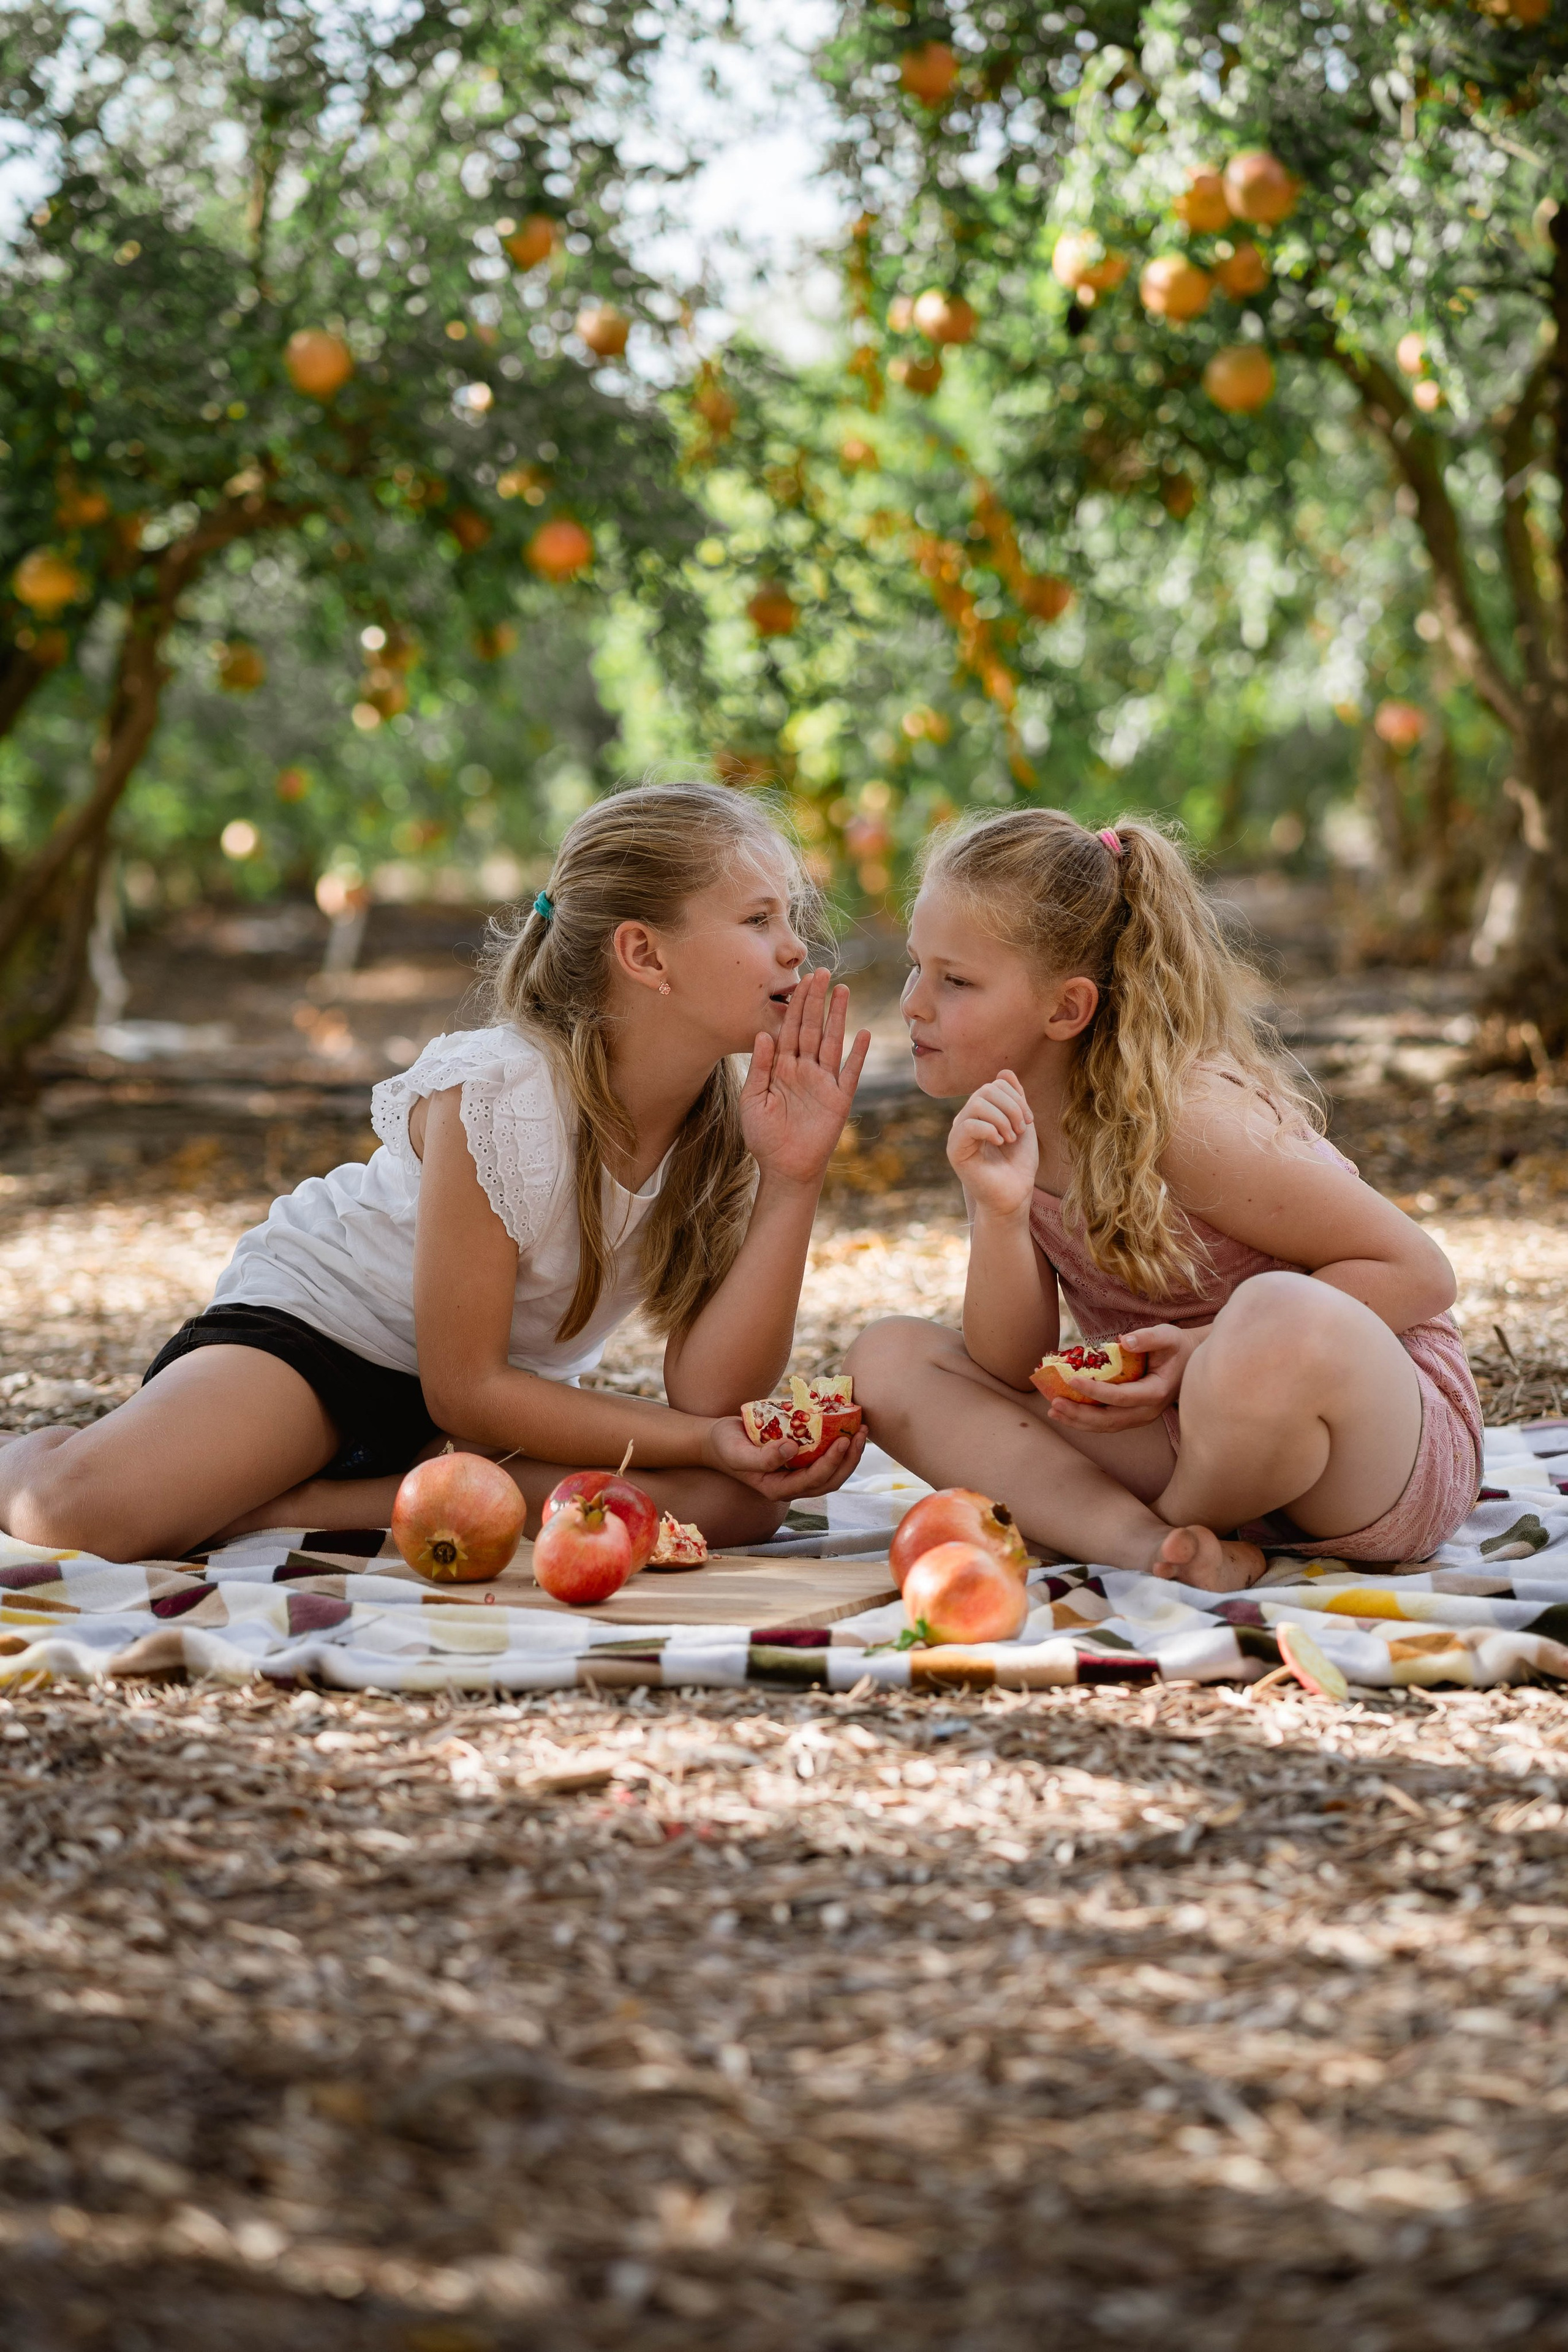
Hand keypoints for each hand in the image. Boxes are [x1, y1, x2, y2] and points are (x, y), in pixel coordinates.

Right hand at [702, 1414, 870, 1499]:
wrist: (718, 1441)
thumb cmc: (725, 1446)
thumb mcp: (736, 1452)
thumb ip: (760, 1458)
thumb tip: (792, 1449)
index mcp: (777, 1489)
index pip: (813, 1481)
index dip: (831, 1463)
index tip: (842, 1440)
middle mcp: (791, 1486)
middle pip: (830, 1481)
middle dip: (849, 1459)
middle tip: (861, 1433)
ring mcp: (797, 1474)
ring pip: (832, 1473)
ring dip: (850, 1454)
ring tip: (861, 1430)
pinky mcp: (800, 1461)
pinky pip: (825, 1458)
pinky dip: (839, 1446)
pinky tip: (847, 1426)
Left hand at [741, 966, 870, 1189]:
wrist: (784, 1168)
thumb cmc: (764, 1137)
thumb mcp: (753, 1100)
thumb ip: (760, 1067)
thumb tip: (763, 1034)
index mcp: (783, 1067)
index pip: (790, 1029)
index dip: (795, 1005)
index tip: (800, 980)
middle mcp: (805, 1069)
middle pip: (812, 1028)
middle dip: (816, 1001)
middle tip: (821, 973)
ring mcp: (824, 1083)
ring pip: (832, 1042)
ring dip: (838, 1017)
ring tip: (842, 990)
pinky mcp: (839, 1100)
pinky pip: (850, 1073)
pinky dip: (857, 1055)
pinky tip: (863, 1034)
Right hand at [947, 1072, 1038, 1220]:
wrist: (1014, 1195)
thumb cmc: (1018, 1164)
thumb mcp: (1023, 1124)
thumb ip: (1016, 1099)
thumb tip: (1004, 1071)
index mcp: (982, 1112)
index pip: (995, 1084)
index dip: (1016, 1098)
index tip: (1028, 1120)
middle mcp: (967, 1119)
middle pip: (985, 1090)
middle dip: (1011, 1107)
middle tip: (1021, 1129)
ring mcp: (959, 1134)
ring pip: (976, 1104)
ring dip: (1002, 1119)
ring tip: (1011, 1138)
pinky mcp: (955, 1150)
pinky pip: (968, 1125)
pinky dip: (989, 1130)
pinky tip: (1000, 1142)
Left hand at [1043, 1324, 1204, 1432]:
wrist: (1188, 1360)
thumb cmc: (1176, 1346)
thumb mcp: (1167, 1335)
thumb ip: (1148, 1338)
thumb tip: (1123, 1341)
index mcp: (1156, 1392)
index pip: (1121, 1397)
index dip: (1095, 1391)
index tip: (1072, 1379)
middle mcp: (1148, 1411)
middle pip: (1110, 1420)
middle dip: (1080, 1414)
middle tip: (1054, 1403)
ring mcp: (1140, 1417)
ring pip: (1106, 1426)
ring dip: (1078, 1421)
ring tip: (1053, 1411)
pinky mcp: (1133, 1417)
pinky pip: (1107, 1423)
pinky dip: (1085, 1420)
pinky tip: (1066, 1413)